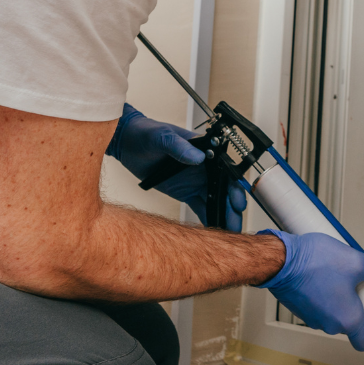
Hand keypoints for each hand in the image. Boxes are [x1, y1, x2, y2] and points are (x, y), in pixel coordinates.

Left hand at [106, 104, 245, 231]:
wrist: (127, 143)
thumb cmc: (146, 133)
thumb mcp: (162, 136)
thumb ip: (179, 145)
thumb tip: (198, 157)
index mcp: (204, 151)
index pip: (226, 170)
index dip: (234, 186)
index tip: (236, 200)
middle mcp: (204, 168)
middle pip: (224, 188)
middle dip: (232, 205)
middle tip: (235, 221)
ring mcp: (195, 181)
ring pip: (215, 200)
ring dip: (223, 215)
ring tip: (229, 231)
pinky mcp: (185, 193)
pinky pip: (200, 207)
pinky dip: (208, 218)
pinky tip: (214, 229)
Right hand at [256, 230, 363, 350]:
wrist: (279, 260)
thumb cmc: (313, 263)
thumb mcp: (356, 261)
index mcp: (347, 319)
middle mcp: (329, 323)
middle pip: (350, 323)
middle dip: (357, 307)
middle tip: (361, 288)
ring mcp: (312, 317)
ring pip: (332, 313)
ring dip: (338, 300)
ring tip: (340, 277)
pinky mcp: (299, 307)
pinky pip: (318, 305)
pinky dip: (323, 295)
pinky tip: (323, 275)